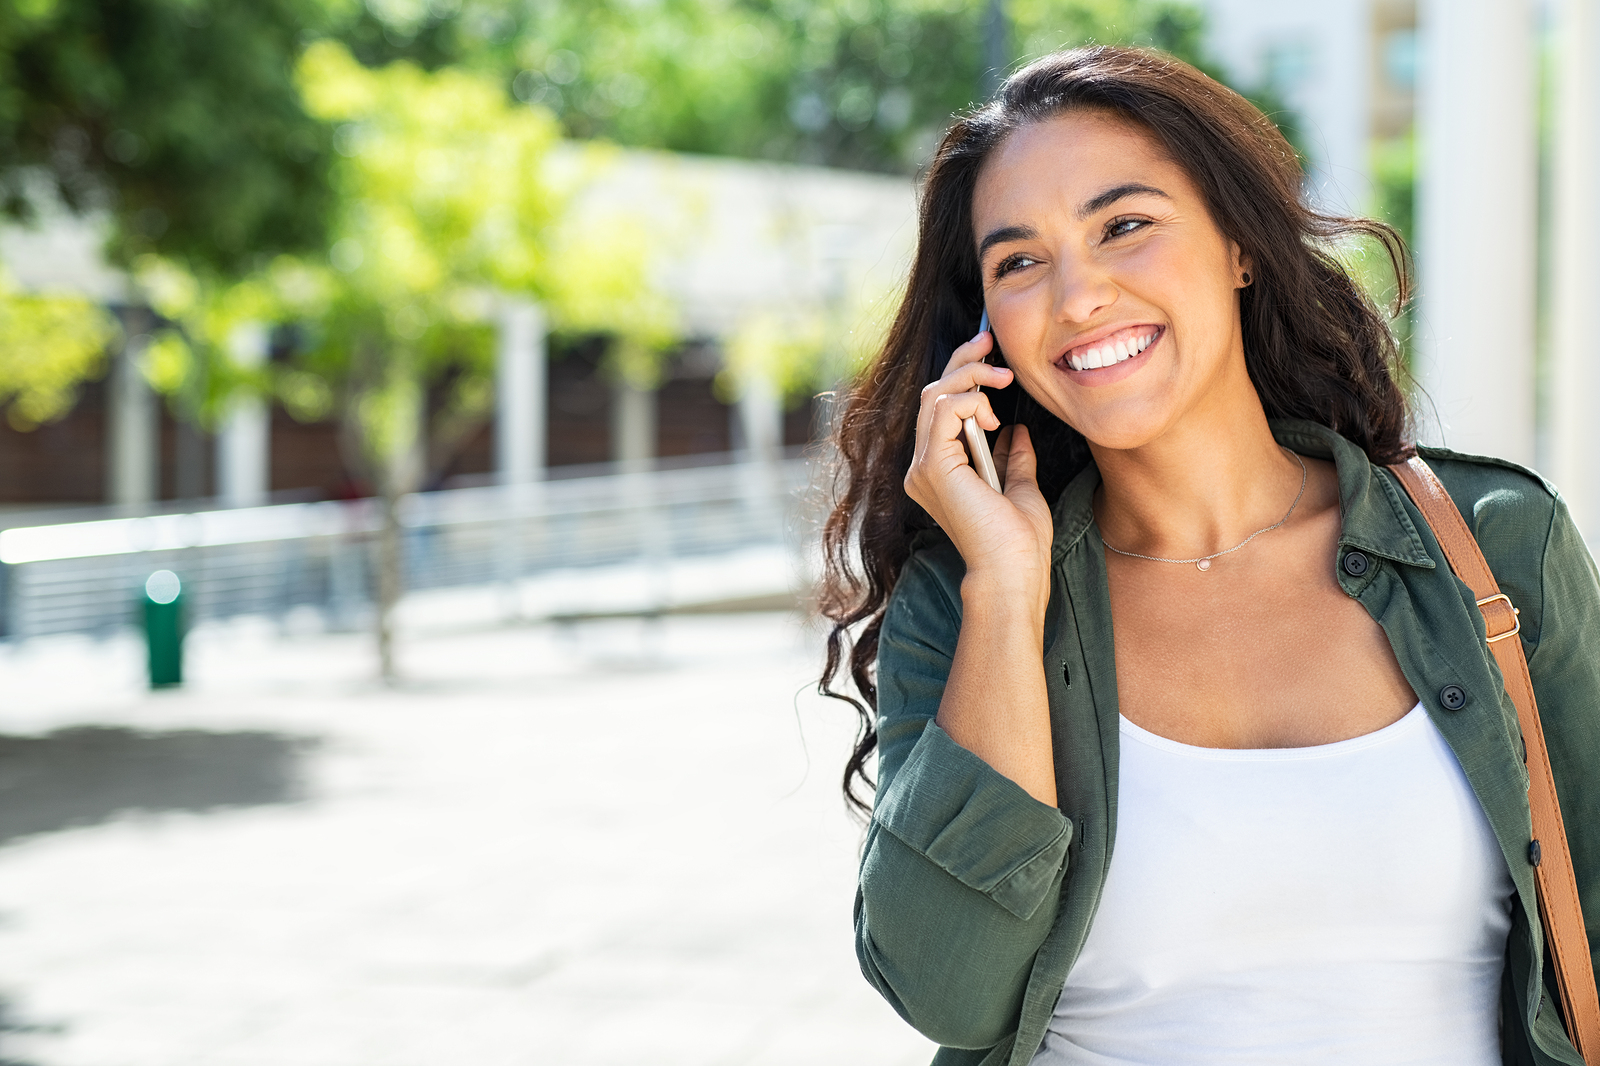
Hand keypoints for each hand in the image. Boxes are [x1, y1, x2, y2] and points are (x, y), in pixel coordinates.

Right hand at [903, 330, 1053, 613]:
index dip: (964, 376)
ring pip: (935, 396)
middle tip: (990, 341)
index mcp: (940, 471)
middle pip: (932, 395)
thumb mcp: (1021, 486)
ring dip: (971, 378)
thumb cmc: (1019, 542)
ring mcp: (924, 467)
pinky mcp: (933, 467)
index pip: (941, 409)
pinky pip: (943, 411)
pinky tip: (992, 415)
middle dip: (963, 362)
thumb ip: (1013, 457)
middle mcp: (924, 467)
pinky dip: (969, 401)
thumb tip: (1017, 430)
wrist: (1013, 573)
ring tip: (1002, 382)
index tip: (993, 355)